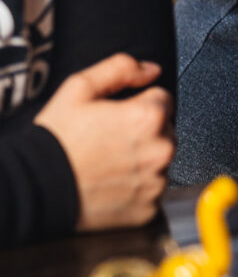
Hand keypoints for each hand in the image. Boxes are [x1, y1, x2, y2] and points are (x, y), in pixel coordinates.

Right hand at [34, 53, 174, 230]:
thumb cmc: (56, 142)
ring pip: (159, 161)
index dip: (137, 105)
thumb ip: (120, 68)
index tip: (118, 117)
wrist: (34, 189)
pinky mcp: (148, 208)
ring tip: (108, 164)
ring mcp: (156, 182)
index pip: (162, 99)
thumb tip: (150, 69)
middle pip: (164, 130)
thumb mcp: (79, 88)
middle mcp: (160, 149)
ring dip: (142, 160)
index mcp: (148, 117)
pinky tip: (111, 184)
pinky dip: (136, 188)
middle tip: (110, 141)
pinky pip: (152, 191)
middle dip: (143, 132)